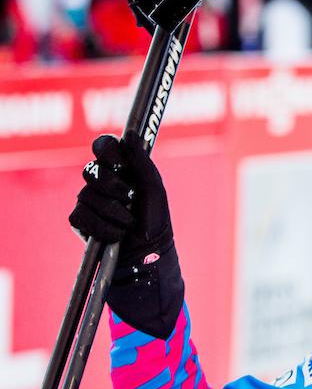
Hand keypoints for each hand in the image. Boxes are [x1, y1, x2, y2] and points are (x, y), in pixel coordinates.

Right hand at [69, 135, 182, 338]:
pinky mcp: (80, 221)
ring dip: (114, 212)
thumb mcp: (154, 190)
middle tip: (130, 199)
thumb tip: (130, 134)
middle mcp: (101, 182)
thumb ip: (142, 162)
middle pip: (91, 171)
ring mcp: (88, 201)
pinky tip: (117, 234)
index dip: (107, 150)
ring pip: (86, 196)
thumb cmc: (155, 220)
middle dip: (114, 187)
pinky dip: (104, 227)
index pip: (103, 146)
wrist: (149, 254)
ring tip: (129, 223)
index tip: (118, 162)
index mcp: (120, 170)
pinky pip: (81, 216)